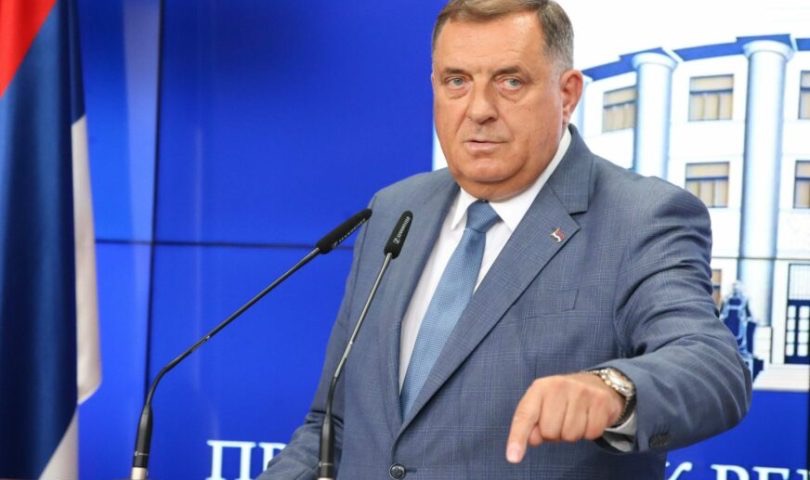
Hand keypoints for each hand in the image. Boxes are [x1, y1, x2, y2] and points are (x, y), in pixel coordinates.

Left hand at [505, 372, 623, 462]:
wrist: (596, 384)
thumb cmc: (562, 400)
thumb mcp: (541, 405)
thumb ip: (531, 424)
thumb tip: (533, 439)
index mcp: (539, 388)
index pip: (525, 416)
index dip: (518, 437)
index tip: (513, 457)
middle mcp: (559, 386)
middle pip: (549, 432)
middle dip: (554, 434)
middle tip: (561, 420)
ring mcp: (581, 392)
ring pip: (570, 435)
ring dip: (572, 434)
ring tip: (575, 418)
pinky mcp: (600, 401)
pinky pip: (591, 434)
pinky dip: (589, 432)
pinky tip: (588, 418)